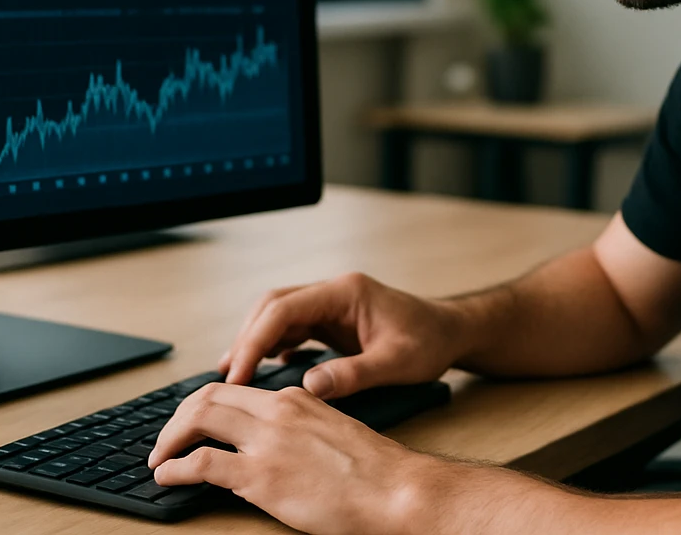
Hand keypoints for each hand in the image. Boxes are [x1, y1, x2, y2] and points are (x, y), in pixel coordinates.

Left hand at [149, 382, 453, 534]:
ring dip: (170, 439)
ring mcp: (267, 442)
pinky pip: (201, 463)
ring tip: (159, 458)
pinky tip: (168, 477)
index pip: (235, 389)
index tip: (192, 422)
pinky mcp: (261, 476)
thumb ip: (300, 429)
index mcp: (296, 399)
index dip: (203, 405)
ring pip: (198, 420)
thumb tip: (274, 445)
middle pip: (208, 397)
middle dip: (178, 417)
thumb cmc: (375, 473)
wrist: (396, 491)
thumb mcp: (333, 433)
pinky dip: (175, 468)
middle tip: (167, 440)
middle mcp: (278, 412)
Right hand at [218, 272, 465, 398]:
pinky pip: (293, 329)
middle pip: (274, 306)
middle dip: (247, 338)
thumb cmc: (430, 343)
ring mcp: (331, 305)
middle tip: (229, 376)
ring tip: (235, 374)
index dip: (255, 340)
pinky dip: (273, 346)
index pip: (285, 309)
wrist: (451, 332)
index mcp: (345, 292)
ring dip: (256, 341)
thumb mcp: (398, 363)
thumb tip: (308, 388)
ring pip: (279, 316)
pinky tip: (265, 370)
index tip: (238, 374)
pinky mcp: (333, 321)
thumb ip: (355, 374)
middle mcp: (333, 293)